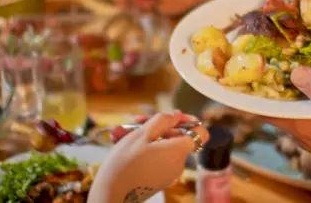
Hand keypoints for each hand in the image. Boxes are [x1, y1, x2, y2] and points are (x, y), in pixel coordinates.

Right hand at [89, 111, 208, 201]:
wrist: (109, 195)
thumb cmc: (124, 164)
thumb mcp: (142, 134)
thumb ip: (163, 120)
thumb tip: (177, 115)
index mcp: (178, 151)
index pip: (201, 132)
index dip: (189, 120)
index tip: (172, 116)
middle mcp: (179, 164)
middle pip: (176, 137)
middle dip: (156, 126)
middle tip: (135, 121)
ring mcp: (169, 173)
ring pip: (162, 146)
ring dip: (143, 136)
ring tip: (119, 133)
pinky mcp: (159, 179)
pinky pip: (156, 157)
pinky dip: (142, 149)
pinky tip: (122, 144)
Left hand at [264, 67, 310, 187]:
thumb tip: (295, 72)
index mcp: (303, 130)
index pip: (268, 111)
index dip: (255, 93)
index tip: (248, 72)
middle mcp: (307, 136)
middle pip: (281, 109)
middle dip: (273, 88)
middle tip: (269, 60)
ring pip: (299, 111)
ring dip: (294, 92)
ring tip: (290, 65)